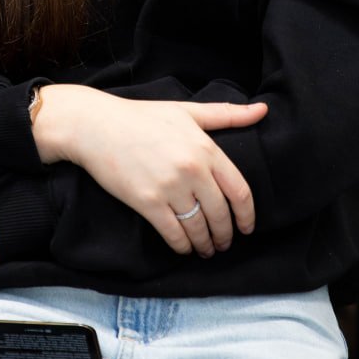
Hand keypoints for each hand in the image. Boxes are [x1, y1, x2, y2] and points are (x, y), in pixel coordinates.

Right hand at [34, 88, 267, 258]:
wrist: (96, 126)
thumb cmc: (142, 116)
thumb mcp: (187, 111)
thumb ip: (227, 114)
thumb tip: (263, 109)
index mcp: (206, 148)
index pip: (240, 191)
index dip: (247, 216)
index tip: (247, 228)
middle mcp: (192, 169)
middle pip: (221, 214)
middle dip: (225, 235)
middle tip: (223, 243)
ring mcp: (170, 187)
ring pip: (198, 228)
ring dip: (205, 244)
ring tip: (205, 249)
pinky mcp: (147, 202)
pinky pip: (173, 234)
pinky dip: (182, 246)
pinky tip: (184, 248)